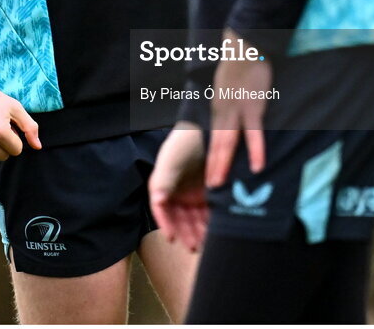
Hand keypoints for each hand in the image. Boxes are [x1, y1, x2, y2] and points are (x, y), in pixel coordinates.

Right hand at [148, 122, 207, 251]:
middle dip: (185, 233)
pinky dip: (211, 223)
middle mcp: (176, 192)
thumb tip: (157, 201)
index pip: (161, 209)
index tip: (171, 238)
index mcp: (163, 185)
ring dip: (198, 232)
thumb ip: (162, 179)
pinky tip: (216, 231)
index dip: (165, 224)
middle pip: (178, 218)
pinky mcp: (209, 193)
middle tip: (192, 246)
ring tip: (206, 243)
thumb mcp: (171, 158)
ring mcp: (192, 193)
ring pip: (194, 219)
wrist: (209, 128)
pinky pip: (208, 212)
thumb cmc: (186, 141)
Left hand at [205, 29, 272, 188]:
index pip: (211, 138)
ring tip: (221, 185)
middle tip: (209, 190)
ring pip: (227, 142)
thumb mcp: (225, 89)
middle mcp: (222, 112)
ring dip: (223, 164)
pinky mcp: (253, 107)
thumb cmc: (239, 68)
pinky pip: (254, 133)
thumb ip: (227, 107)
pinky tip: (257, 166)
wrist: (245, 47)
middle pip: (215, 145)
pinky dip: (255, 151)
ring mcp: (236, 111)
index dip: (209, 159)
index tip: (207, 178)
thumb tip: (229, 125)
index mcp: (217, 108)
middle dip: (211, 168)